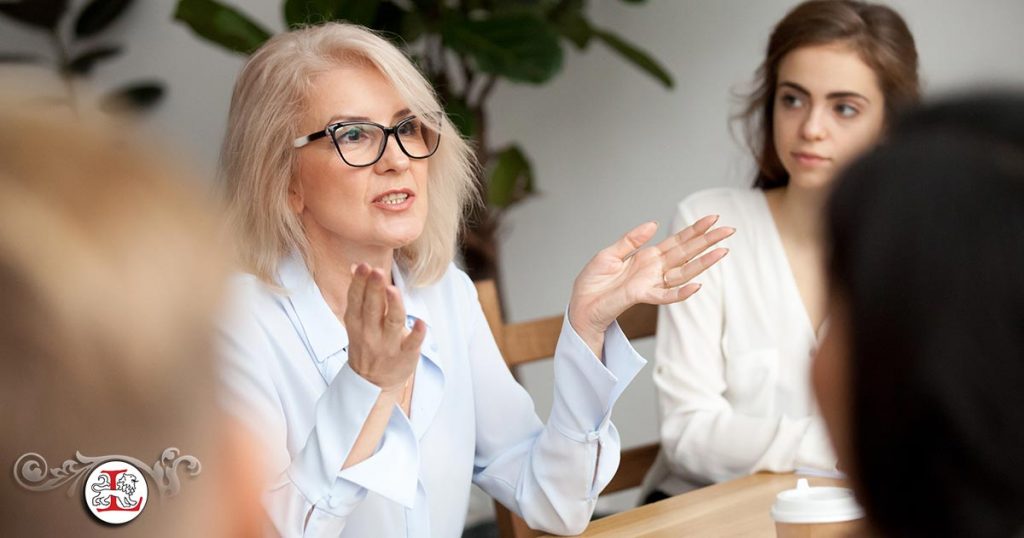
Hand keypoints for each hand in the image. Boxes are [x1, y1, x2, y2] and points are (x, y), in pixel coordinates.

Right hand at [344, 263, 425, 391]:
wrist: (372, 383)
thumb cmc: (367, 343)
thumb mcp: (357, 321)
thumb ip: (359, 294)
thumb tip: (356, 266)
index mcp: (357, 322)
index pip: (356, 299)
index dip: (360, 283)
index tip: (364, 266)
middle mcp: (370, 332)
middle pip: (372, 308)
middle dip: (374, 289)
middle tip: (377, 271)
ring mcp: (388, 345)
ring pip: (392, 322)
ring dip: (393, 306)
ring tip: (393, 290)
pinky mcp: (405, 356)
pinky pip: (412, 344)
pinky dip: (416, 334)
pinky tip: (422, 323)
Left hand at [568, 215, 733, 354]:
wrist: (581, 305)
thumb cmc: (593, 282)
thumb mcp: (610, 254)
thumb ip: (631, 240)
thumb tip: (653, 224)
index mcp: (647, 257)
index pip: (677, 241)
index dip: (694, 230)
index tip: (712, 218)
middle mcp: (654, 270)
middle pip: (686, 253)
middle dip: (707, 241)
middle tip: (729, 230)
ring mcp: (651, 284)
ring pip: (683, 272)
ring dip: (703, 263)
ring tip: (723, 252)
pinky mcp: (641, 296)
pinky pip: (665, 296)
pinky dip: (681, 292)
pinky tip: (697, 285)